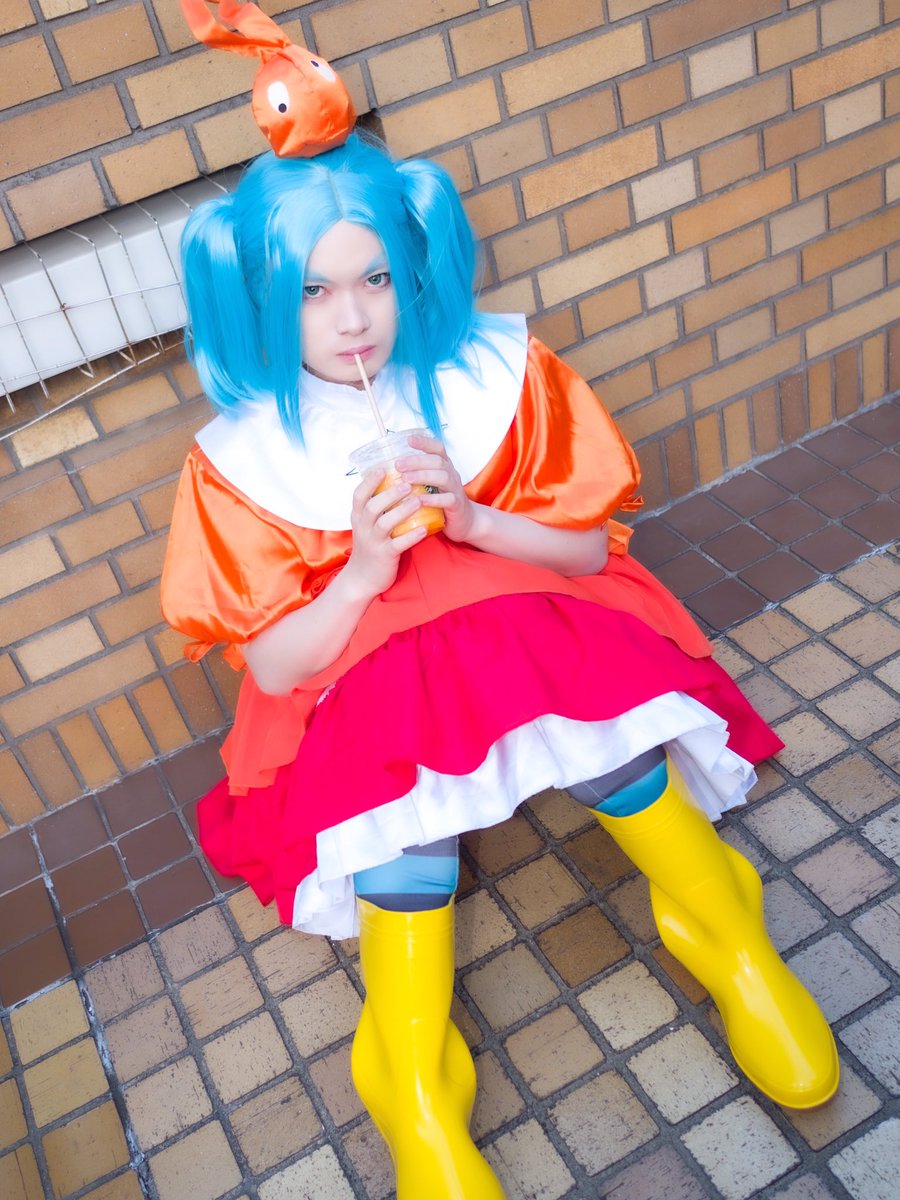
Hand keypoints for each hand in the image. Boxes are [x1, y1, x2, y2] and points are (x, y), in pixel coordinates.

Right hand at [342, 468, 427, 597]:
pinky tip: (424, 528)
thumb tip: (390, 482)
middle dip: (390, 493)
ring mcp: (373, 542)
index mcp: (358, 517)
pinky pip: (398, 544)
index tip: (384, 467)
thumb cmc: (369, 546)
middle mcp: (363, 527)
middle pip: (373, 506)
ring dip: (402, 511)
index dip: (370, 480)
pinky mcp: (384, 556)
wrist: (362, 578)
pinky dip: (411, 536)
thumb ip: (374, 507)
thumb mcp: (366, 525)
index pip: (359, 494)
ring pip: (385, 523)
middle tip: (408, 483)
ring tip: (418, 501)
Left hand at [398, 434, 476, 543]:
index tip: (409, 440)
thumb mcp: (429, 485)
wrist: (464, 521)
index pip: (437, 448)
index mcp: (444, 466)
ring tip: (406, 479)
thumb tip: (386, 471)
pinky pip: (448, 499)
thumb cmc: (441, 502)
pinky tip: (420, 500)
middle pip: (437, 461)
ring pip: (443, 477)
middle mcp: (451, 474)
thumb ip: (414, 476)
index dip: (424, 442)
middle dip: (417, 461)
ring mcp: (456, 489)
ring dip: (423, 476)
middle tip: (398, 464)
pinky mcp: (457, 505)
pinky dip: (433, 499)